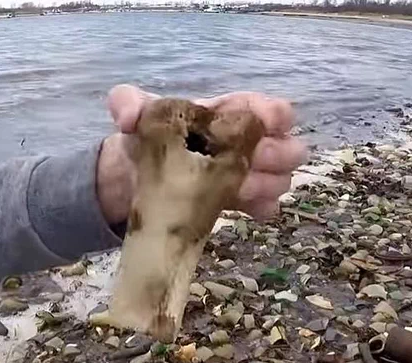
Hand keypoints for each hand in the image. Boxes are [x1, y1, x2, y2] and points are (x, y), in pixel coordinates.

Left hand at [96, 84, 307, 224]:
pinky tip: (251, 210)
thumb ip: (128, 104)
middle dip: (276, 153)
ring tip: (241, 188)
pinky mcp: (235, 202)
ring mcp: (243, 174)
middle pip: (284, 146)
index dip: (274, 115)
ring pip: (279, 178)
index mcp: (226, 115)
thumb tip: (128, 116)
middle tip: (254, 160)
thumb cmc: (145, 139)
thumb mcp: (135, 116)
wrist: (133, 180)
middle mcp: (243, 143)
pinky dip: (262, 207)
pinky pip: (264, 206)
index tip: (270, 123)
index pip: (263, 109)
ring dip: (269, 182)